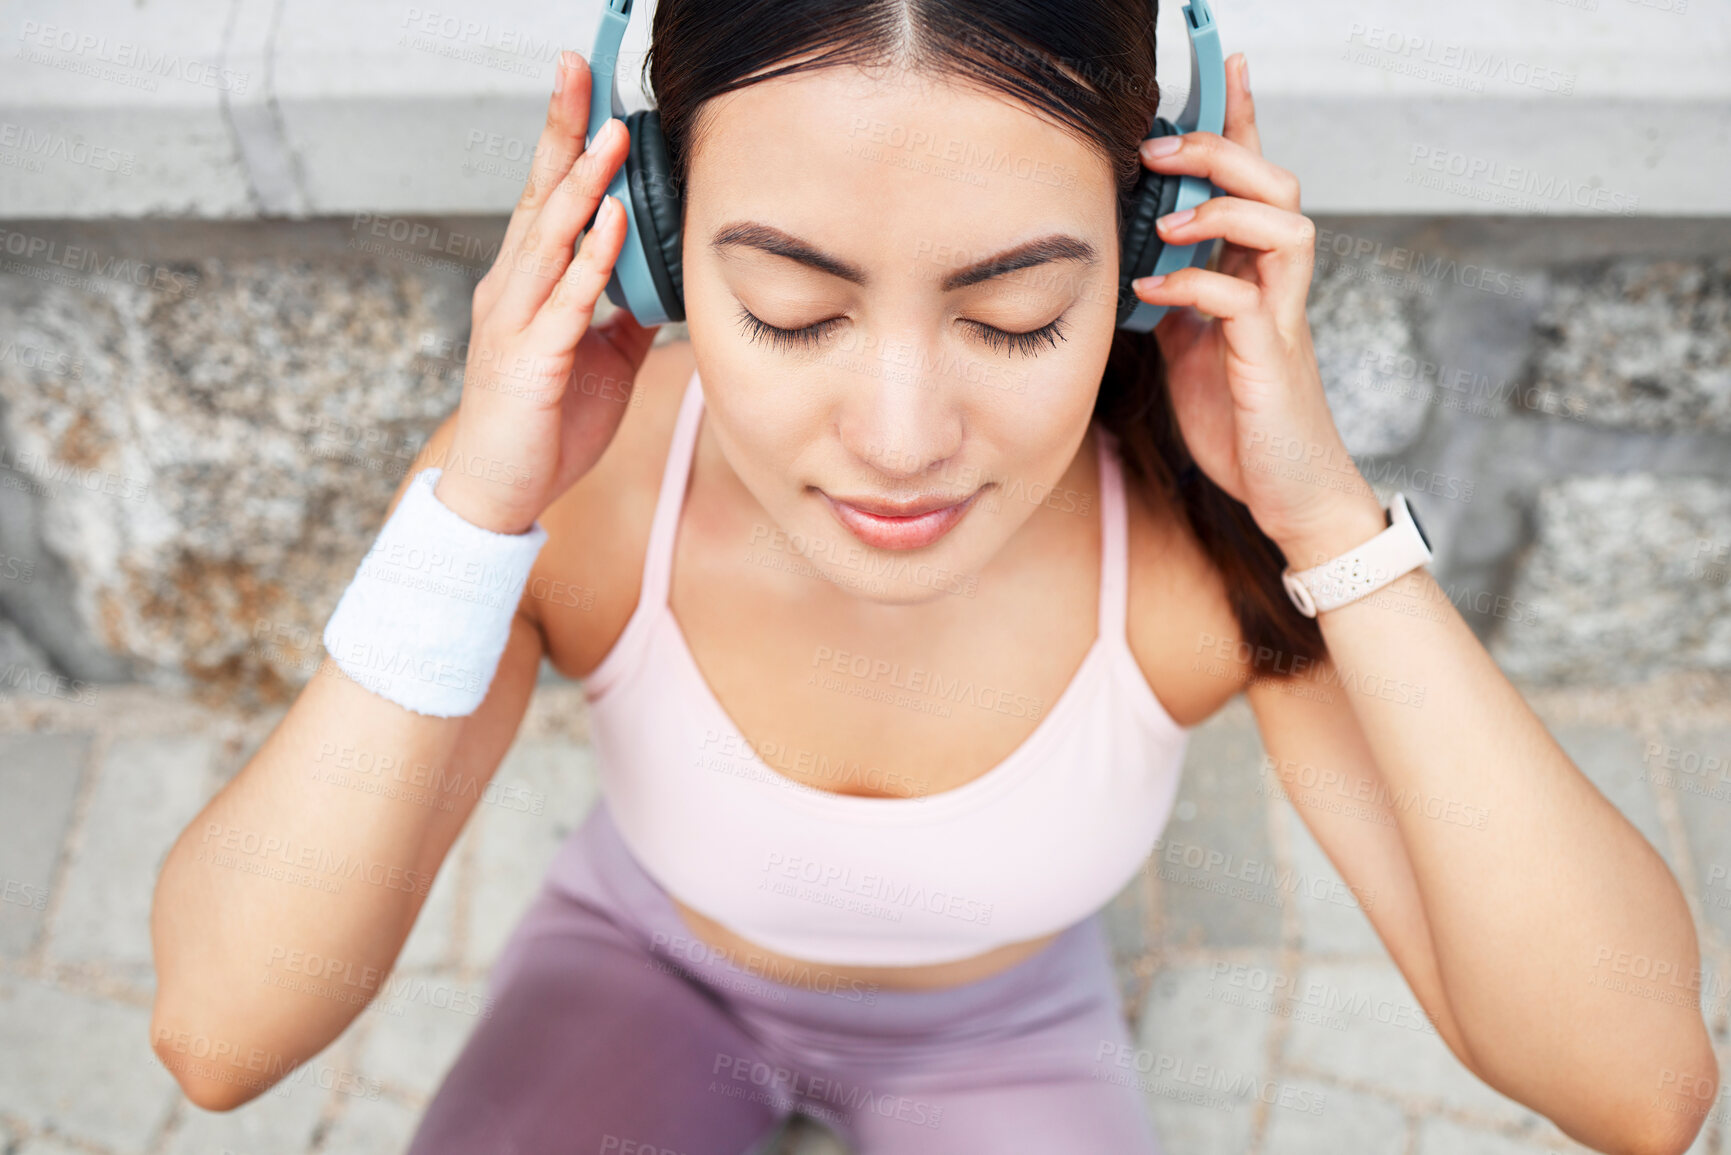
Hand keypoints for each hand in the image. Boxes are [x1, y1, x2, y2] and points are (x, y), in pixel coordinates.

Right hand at [435, 48, 658, 535]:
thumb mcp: (597, 360)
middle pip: (537, 196)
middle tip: (579, 72)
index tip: (584, 88)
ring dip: (582, 186)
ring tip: (611, 139)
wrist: (501, 493)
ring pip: (548, 238)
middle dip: (562, 133)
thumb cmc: (544, 427)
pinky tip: (613, 225)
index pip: (544, 198)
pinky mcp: (529, 362)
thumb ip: (620, 316)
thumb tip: (656, 285)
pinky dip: (591, 261)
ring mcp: (515, 324)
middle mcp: (511, 291)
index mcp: (526, 286)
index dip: (564, 141)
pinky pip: (566, 303)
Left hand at [1130, 52, 1383, 566]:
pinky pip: (1240, 299)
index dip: (1243, 121)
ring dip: (1220, 208)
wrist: (1288, 494)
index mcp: (1258, 276)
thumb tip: (1140, 265)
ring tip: (1167, 216)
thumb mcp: (1192, 352)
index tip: (1226, 64)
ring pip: (1281, 225)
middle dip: (1222, 150)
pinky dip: (1193, 284)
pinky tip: (1152, 289)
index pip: (1256, 182)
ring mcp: (1282, 317)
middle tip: (1160, 143)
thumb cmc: (1243, 424)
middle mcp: (1279, 285)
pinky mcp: (1272, 357)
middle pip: (1275, 184)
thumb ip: (1177, 303)